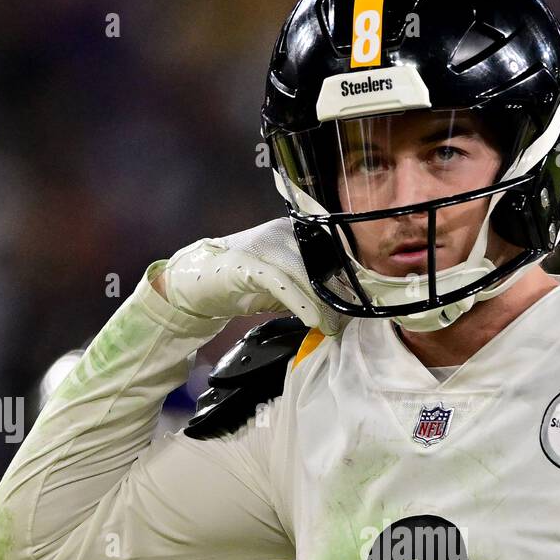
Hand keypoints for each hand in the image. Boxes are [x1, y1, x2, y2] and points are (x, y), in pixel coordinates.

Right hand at [152, 217, 344, 335]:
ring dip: (320, 305)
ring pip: (304, 275)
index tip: (359, 303)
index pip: (331, 254)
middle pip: (321, 266)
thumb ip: (310, 290)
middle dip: (336, 297)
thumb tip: (341, 307)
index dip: (347, 280)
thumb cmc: (246, 282)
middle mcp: (283, 233)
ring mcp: (264, 245)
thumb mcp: (285, 284)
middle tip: (345, 322)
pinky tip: (311, 320)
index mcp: (296, 232)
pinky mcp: (248, 262)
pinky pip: (281, 282)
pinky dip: (299, 303)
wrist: (201, 281)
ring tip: (329, 326)